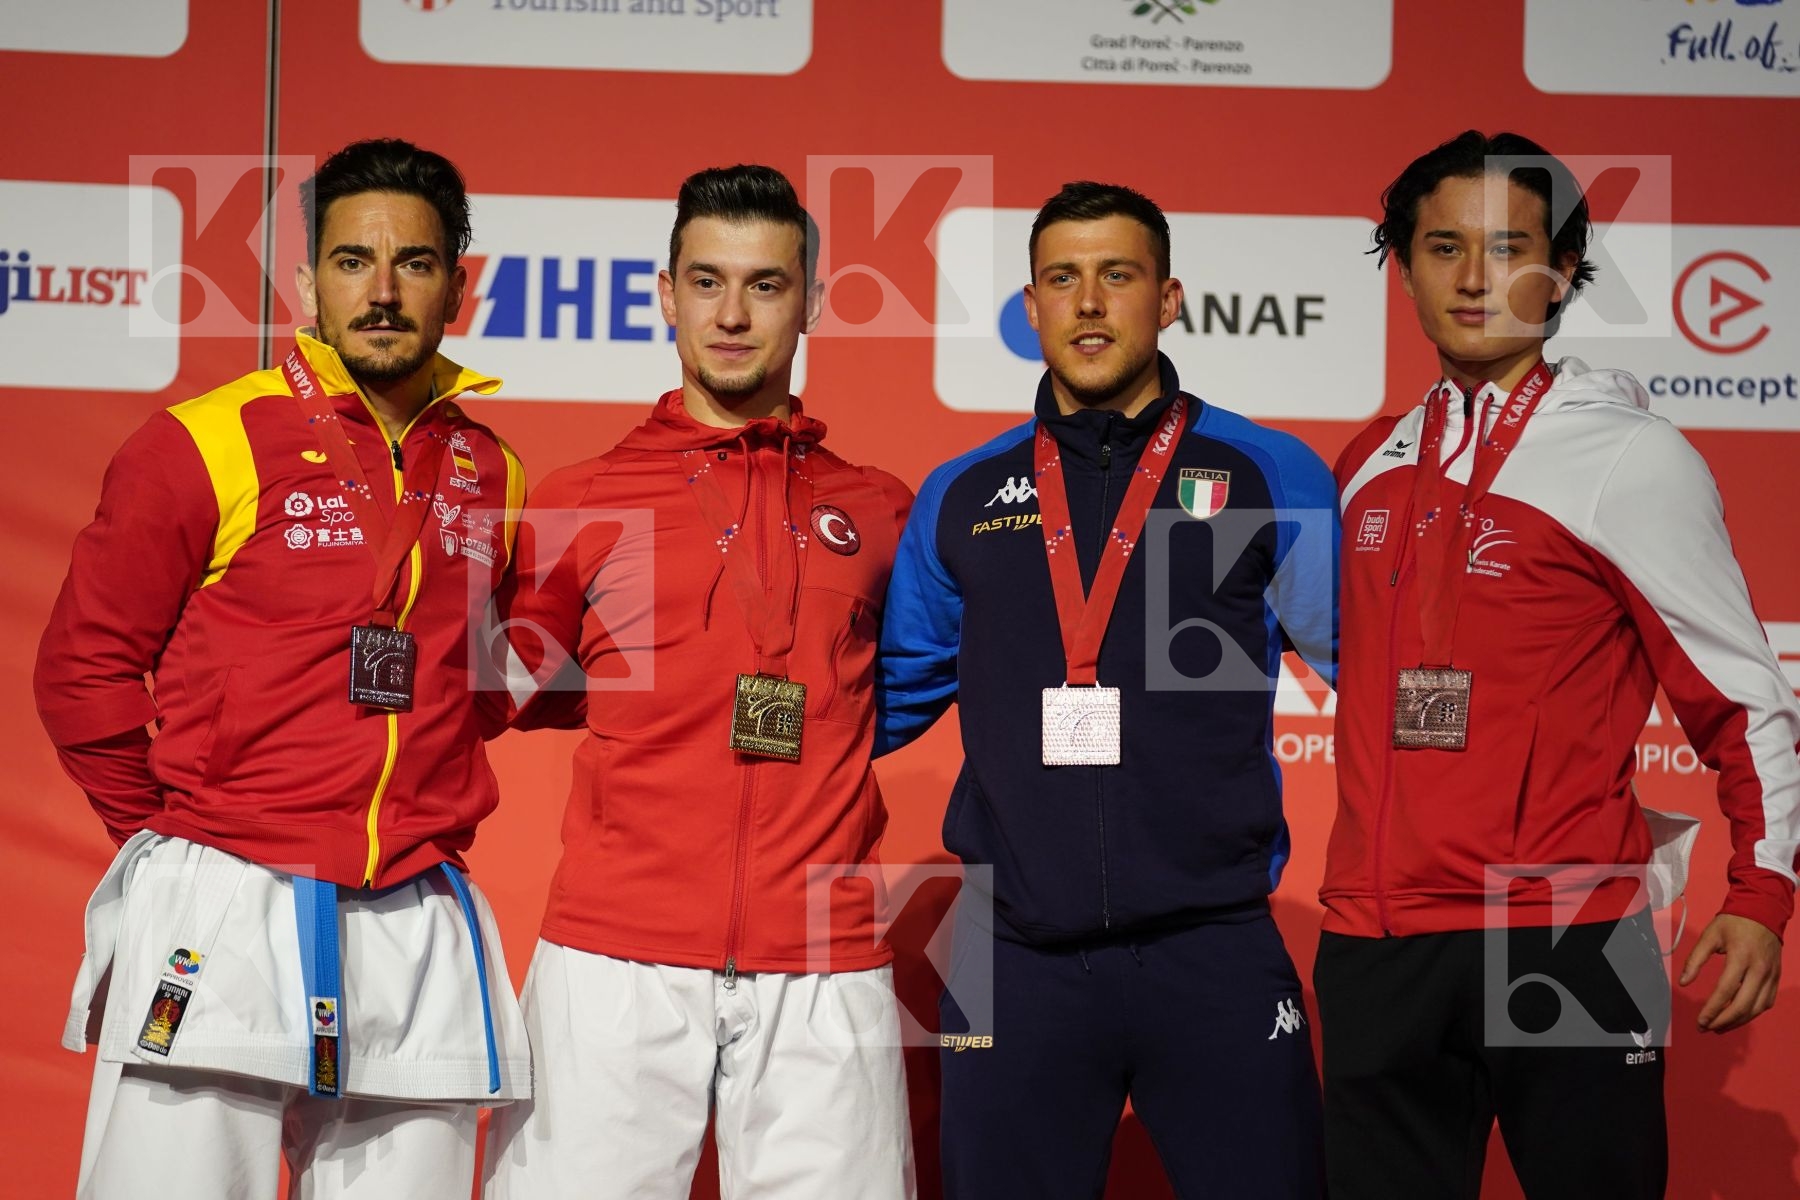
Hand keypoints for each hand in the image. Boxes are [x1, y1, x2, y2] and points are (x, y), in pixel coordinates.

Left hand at [1679, 912, 1782, 1032]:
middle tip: (1707, 1028)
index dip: (1712, 1009)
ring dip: (1738, 1021)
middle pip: (1743, 1005)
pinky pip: (1766, 1002)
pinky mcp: (1776, 978)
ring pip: (1756, 1008)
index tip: (1700, 1021)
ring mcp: (1771, 976)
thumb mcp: (1710, 936)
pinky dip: (1752, 1013)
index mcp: (1741, 958)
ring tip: (1719, 1027)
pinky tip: (1738, 1017)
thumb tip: (1683, 982)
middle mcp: (1759, 970)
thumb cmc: (1733, 923)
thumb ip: (1695, 959)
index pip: (1725, 991)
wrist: (1763, 912)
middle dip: (1723, 1021)